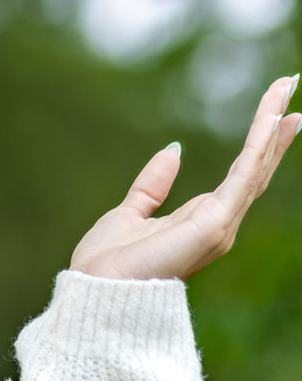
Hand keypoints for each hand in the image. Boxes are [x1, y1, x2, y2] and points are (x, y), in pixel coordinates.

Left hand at [69, 74, 300, 280]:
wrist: (98, 291)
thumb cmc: (111, 264)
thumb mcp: (130, 212)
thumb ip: (153, 184)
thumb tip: (174, 149)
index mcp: (201, 219)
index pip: (241, 174)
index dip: (259, 143)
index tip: (275, 113)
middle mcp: (219, 222)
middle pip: (256, 165)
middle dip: (273, 127)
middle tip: (290, 88)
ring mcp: (220, 224)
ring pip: (254, 164)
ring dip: (270, 126)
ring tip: (285, 90)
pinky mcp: (213, 223)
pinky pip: (242, 175)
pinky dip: (258, 145)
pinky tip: (271, 119)